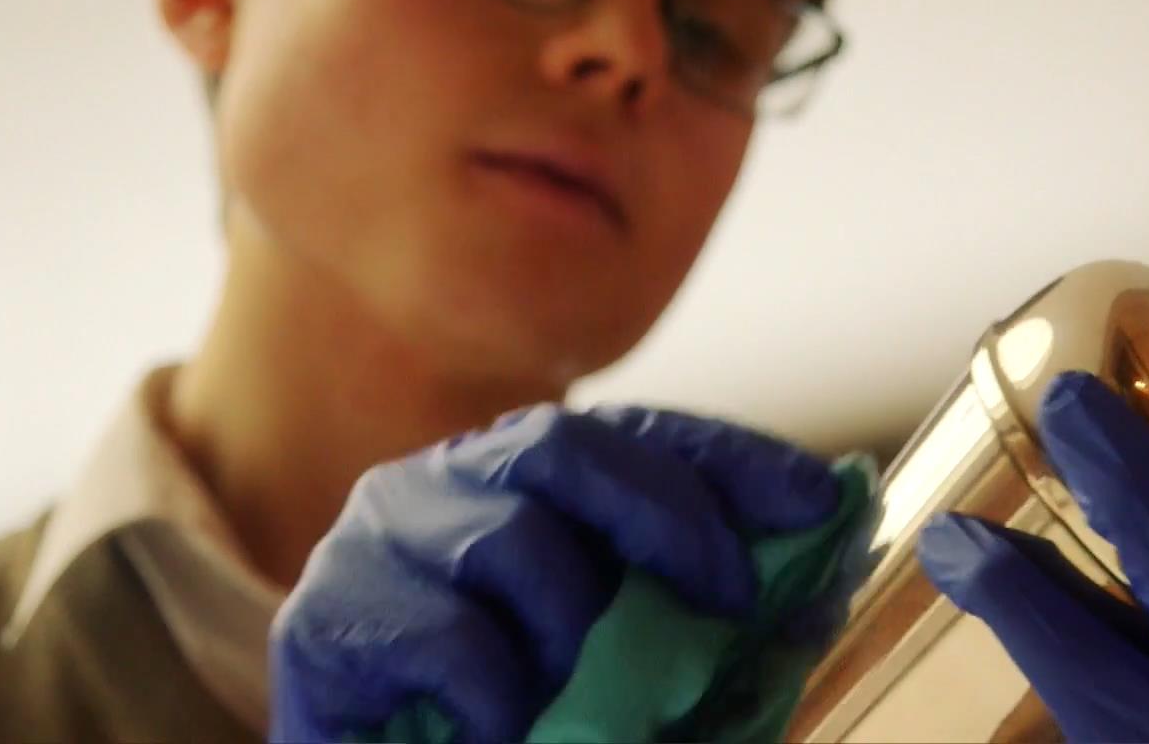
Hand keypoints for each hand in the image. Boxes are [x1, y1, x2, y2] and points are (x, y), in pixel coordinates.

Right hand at [268, 404, 839, 742]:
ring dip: (576, 631)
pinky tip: (508, 731)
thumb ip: (701, 626)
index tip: (821, 498)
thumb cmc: (508, 725)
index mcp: (519, 480)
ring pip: (509, 538)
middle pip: (564, 444)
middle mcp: (445, 483)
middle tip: (729, 599)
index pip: (636, 434)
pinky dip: (502, 696)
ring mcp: (381, 540)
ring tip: (587, 701)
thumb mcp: (625, 665)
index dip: (731, 458)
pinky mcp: (325, 618)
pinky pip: (447, 636)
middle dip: (668, 515)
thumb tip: (822, 588)